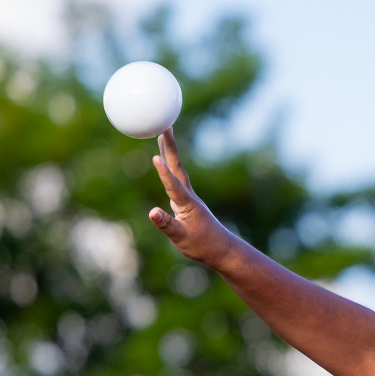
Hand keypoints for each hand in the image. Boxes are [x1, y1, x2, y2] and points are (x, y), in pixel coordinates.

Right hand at [148, 129, 234, 266]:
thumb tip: (152, 212)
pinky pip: (175, 178)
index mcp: (187, 204)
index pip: (173, 185)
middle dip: (169, 147)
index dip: (164, 173)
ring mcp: (188, 197)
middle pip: (177, 167)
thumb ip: (166, 225)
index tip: (156, 157)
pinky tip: (165, 162)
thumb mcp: (181, 238)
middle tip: (163, 125)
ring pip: (177, 170)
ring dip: (170, 152)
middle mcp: (189, 196)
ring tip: (162, 135)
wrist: (222, 250)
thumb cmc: (203, 246)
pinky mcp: (187, 201)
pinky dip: (169, 166)